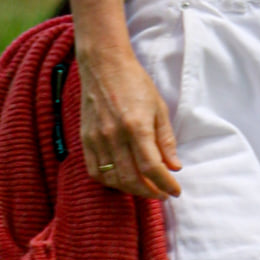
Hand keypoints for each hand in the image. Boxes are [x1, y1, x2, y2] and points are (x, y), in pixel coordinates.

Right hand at [78, 47, 181, 198]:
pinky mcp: (85, 139)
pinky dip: (109, 181)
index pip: (152, 167)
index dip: (165, 184)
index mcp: (136, 126)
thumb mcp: (159, 108)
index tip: (175, 190)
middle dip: (149, 192)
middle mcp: (114, 135)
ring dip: (130, 189)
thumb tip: (174, 167)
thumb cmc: (135, 84)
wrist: (104, 66)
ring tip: (144, 188)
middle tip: (161, 193)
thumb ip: (166, 140)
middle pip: (131, 178)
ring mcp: (96, 138)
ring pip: (112, 179)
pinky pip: (94, 171)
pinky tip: (121, 180)